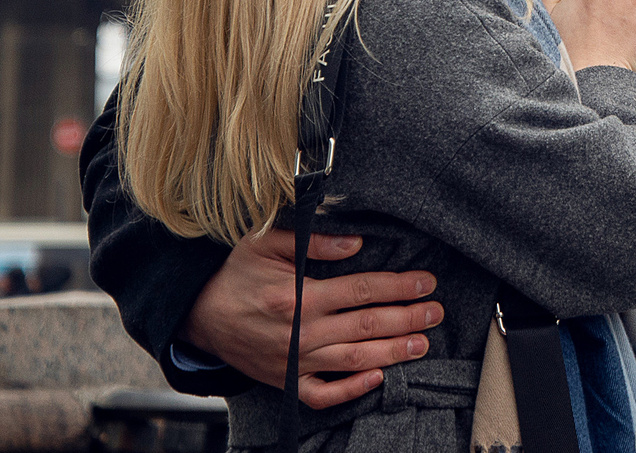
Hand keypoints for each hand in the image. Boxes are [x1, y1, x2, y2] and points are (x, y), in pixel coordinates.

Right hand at [179, 228, 443, 407]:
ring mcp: (293, 361)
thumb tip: (357, 244)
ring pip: (354, 360)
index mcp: (298, 296)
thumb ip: (315, 241)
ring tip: (423, 344)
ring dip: (393, 352)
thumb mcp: (268, 242)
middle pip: (367, 326)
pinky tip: (378, 377)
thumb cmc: (236, 273)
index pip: (362, 290)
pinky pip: (323, 394)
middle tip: (436, 312)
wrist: (199, 313)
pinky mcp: (285, 381)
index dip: (398, 286)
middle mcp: (300, 332)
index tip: (426, 282)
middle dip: (407, 319)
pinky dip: (352, 389)